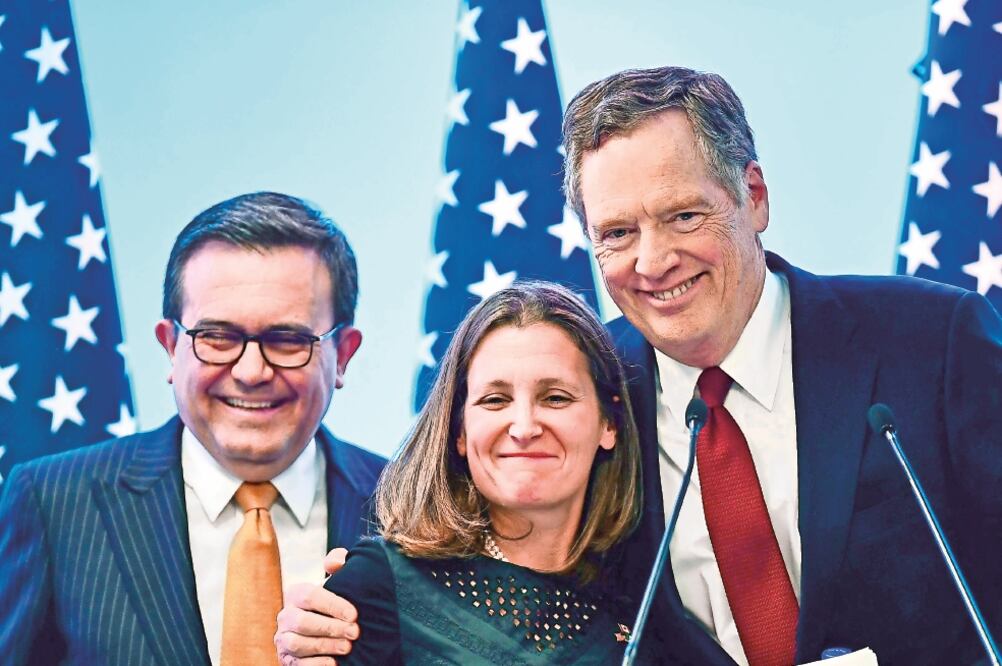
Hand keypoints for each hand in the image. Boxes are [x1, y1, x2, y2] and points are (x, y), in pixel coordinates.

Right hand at [275, 549, 358, 664]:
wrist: (328, 629)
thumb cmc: (335, 602)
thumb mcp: (338, 580)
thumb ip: (338, 563)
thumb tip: (334, 563)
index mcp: (296, 593)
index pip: (310, 596)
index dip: (333, 605)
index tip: (354, 614)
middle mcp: (285, 616)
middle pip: (303, 622)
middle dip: (331, 628)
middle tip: (355, 633)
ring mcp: (283, 639)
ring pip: (298, 644)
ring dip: (324, 646)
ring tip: (347, 648)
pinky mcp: (286, 659)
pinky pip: (296, 664)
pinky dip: (315, 664)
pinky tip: (334, 663)